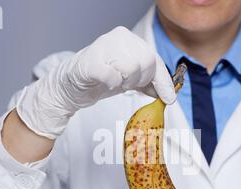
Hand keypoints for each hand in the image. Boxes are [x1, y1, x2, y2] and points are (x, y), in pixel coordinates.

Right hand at [17, 26, 175, 139]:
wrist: (72, 86)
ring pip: (132, 67)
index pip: (155, 59)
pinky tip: (106, 82)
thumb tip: (167, 92)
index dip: (164, 81)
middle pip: (147, 60)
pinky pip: (112, 75)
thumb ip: (148, 81)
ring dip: (125, 82)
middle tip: (127, 84)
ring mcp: (103, 47)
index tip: (169, 98)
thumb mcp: (130, 79)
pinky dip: (112, 83)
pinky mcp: (91, 62)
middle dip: (141, 79)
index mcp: (130, 39)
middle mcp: (119, 37)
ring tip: (115, 81)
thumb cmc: (101, 79)